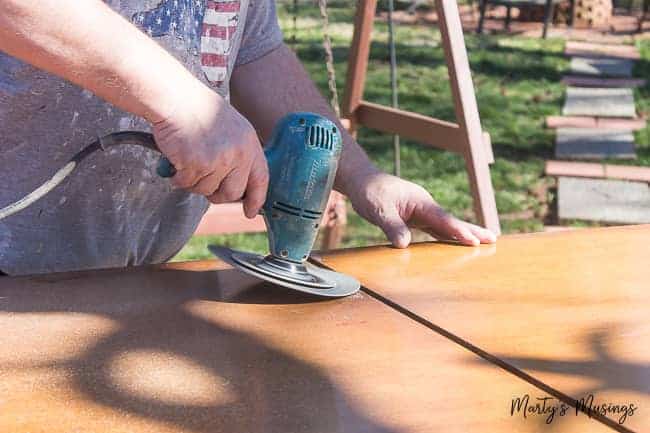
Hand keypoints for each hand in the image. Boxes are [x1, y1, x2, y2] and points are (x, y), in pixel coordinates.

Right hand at [152, 87, 267, 217]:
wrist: (176, 98)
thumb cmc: (198, 111)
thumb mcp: (231, 128)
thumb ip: (238, 153)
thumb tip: (238, 186)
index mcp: (250, 144)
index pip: (260, 179)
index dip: (256, 199)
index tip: (250, 212)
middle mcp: (238, 153)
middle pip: (232, 193)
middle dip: (216, 195)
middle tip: (204, 184)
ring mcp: (219, 160)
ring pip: (206, 190)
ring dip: (193, 181)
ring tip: (187, 159)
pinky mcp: (198, 164)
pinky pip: (187, 184)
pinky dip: (178, 176)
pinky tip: (176, 158)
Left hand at [347, 171, 496, 247]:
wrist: (362, 181)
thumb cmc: (370, 193)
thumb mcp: (378, 210)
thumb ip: (392, 226)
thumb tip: (404, 244)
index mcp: (420, 201)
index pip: (442, 219)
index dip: (458, 231)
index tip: (474, 240)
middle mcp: (425, 206)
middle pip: (451, 221)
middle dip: (471, 230)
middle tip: (493, 239)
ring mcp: (421, 212)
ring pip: (445, 225)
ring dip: (463, 234)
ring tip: (482, 243)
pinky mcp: (415, 218)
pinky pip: (435, 228)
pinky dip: (447, 235)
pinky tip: (456, 243)